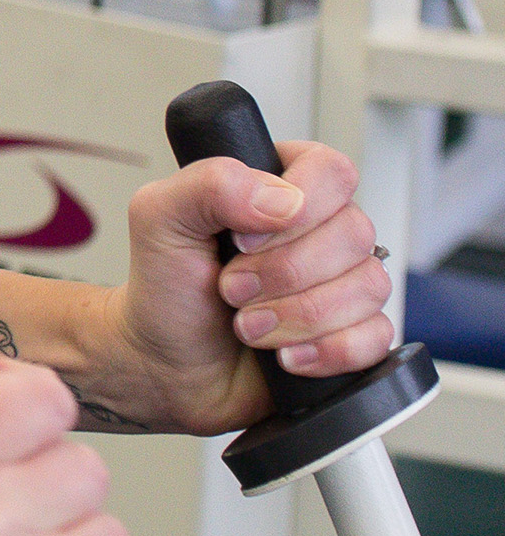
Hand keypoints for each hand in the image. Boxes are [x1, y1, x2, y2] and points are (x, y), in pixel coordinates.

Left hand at [106, 142, 390, 434]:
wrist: (166, 366)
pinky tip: (285, 354)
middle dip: (283, 272)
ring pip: (370, 286)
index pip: (331, 170)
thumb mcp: (159, 219)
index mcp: (280, 186)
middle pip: (355, 232)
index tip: (242, 238)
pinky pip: (377, 337)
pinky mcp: (354, 333)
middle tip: (231, 288)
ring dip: (296, 315)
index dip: (298, 205)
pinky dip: (326, 351)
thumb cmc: (165, 290)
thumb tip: (283, 199)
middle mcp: (320, 230)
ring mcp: (343, 282)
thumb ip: (209, 185)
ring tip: (246, 324)